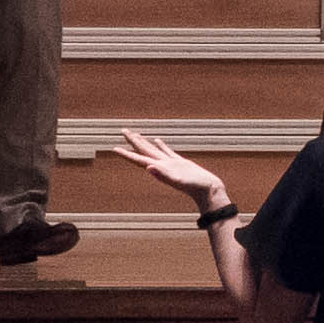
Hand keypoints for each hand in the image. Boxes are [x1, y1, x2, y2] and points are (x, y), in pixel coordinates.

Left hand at [112, 126, 226, 206]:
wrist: (209, 192)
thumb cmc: (196, 187)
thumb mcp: (180, 180)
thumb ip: (164, 175)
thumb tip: (149, 167)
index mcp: (160, 169)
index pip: (139, 159)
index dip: (126, 154)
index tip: (114, 148)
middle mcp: (162, 166)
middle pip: (143, 151)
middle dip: (132, 141)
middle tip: (123, 130)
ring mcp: (171, 164)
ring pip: (153, 150)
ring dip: (144, 142)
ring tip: (136, 134)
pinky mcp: (180, 163)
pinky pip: (166, 151)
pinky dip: (160, 144)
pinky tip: (157, 140)